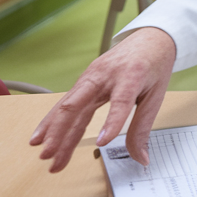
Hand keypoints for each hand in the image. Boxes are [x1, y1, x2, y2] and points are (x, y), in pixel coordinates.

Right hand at [29, 27, 176, 171]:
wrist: (151, 38)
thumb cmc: (154, 64)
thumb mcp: (156, 96)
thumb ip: (143, 129)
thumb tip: (141, 159)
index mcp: (131, 75)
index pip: (121, 101)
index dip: (111, 121)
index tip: (103, 141)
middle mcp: (105, 74)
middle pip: (79, 104)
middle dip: (61, 132)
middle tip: (52, 157)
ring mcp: (90, 76)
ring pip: (67, 105)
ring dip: (53, 131)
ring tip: (44, 154)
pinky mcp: (84, 80)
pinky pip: (65, 102)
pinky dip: (52, 120)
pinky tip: (41, 136)